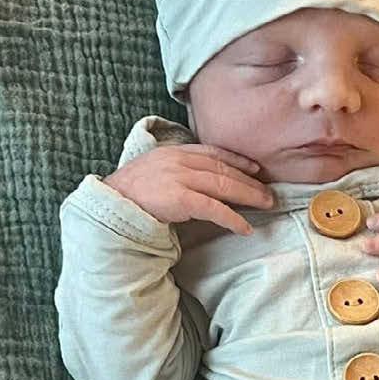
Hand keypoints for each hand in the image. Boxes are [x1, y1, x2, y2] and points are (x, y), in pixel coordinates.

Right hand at [103, 145, 273, 234]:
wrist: (109, 205)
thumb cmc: (129, 194)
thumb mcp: (153, 170)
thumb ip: (175, 169)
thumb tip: (199, 179)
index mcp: (173, 151)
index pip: (213, 152)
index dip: (238, 159)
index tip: (256, 168)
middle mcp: (179, 160)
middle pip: (223, 169)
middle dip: (250, 181)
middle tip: (269, 191)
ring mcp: (180, 178)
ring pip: (224, 185)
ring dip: (249, 196)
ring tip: (266, 205)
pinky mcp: (180, 199)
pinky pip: (214, 208)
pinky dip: (233, 218)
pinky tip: (245, 228)